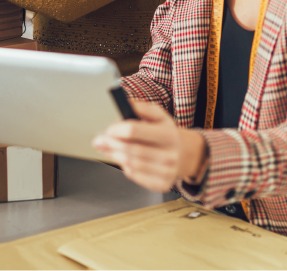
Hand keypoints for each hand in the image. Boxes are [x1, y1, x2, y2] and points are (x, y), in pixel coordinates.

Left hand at [92, 100, 207, 192]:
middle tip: (99, 140)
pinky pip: (134, 175)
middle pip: (129, 149)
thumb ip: (142, 108)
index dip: (116, 129)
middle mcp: (169, 155)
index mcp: (168, 134)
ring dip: (113, 155)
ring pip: (130, 164)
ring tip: (105, 149)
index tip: (107, 129)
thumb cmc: (168, 134)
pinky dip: (124, 167)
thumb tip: (126, 102)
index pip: (134, 130)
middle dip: (110, 144)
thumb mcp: (160, 116)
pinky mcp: (161, 184)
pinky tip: (122, 159)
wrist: (187, 155)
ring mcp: (166, 172)